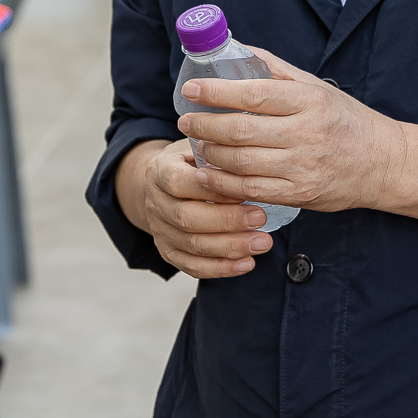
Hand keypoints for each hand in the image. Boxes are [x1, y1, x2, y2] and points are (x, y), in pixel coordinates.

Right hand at [118, 139, 273, 279]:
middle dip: (227, 222)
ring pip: (192, 245)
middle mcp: (156, 203)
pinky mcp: (168, 252)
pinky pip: (193, 266)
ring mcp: (160, 230)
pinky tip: (246, 263)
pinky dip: (221, 268)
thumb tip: (246, 164)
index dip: (214, 189)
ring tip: (262, 243)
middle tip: (260, 219)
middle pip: (187, 218)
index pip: (180, 182)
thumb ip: (216, 155)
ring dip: (230, 247)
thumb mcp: (198, 148)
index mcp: (160, 171)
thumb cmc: (190, 164)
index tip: (246, 192)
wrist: (161, 186)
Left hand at [173, 45, 404, 214]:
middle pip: (241, 131)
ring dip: (210, 154)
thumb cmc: (345, 120)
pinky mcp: (301, 194)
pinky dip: (225, 184)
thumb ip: (277, 71)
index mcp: (309, 101)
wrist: (382, 162)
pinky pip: (253, 190)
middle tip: (186, 120)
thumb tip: (237, 50)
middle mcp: (306, 133)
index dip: (217, 92)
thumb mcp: (316, 88)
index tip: (192, 89)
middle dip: (205, 125)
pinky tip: (210, 174)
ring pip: (242, 163)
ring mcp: (303, 167)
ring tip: (196, 144)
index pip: (253, 94)